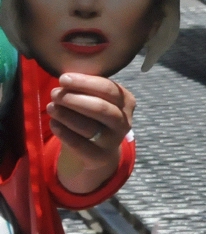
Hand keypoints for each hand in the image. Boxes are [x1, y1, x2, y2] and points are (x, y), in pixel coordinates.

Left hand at [49, 73, 134, 195]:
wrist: (100, 149)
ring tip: (50, 107)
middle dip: (75, 99)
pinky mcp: (100, 156)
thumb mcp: (99, 99)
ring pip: (89, 126)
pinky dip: (64, 133)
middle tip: (54, 94)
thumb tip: (67, 76)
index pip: (108, 89)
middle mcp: (124, 120)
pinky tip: (53, 123)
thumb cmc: (96, 116)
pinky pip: (80, 145)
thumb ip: (88, 88)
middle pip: (101, 108)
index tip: (63, 78)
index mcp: (126, 101)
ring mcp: (114, 140)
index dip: (85, 82)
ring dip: (67, 115)